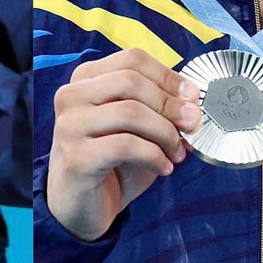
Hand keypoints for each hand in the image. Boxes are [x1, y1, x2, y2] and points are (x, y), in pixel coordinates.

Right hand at [46, 49, 200, 241]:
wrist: (79, 204)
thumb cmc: (111, 161)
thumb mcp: (136, 127)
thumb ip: (157, 108)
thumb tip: (192, 101)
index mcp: (86, 79)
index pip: (132, 59)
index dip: (168, 76)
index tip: (192, 97)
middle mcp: (71, 96)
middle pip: (131, 81)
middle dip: (170, 104)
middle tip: (193, 125)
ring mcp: (69, 125)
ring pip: (130, 112)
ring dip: (165, 133)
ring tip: (177, 153)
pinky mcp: (76, 156)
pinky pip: (126, 146)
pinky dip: (154, 156)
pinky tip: (164, 168)